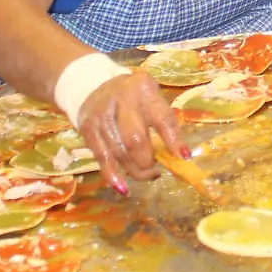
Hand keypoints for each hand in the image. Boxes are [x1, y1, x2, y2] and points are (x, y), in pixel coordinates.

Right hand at [74, 70, 187, 193]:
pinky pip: (102, 157)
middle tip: (156, 168)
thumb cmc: (132, 97)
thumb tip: (179, 155)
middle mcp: (121, 99)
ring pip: (119, 152)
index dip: (174, 139)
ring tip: (146, 174)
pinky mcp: (87, 128)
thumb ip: (163, 121)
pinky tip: (123, 188)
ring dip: (135, 170)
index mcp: (144, 88)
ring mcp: (101, 115)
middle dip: (147, 161)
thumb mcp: (150, 98)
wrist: (92, 84)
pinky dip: (113, 175)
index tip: (184, 157)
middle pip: (136, 139)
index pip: (162, 117)